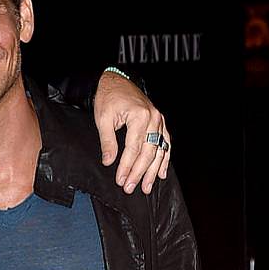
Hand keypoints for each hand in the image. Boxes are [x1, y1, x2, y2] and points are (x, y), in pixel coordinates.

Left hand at [94, 71, 170, 194]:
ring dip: (153, 171)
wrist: (117, 81)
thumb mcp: (103, 119)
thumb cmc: (108, 97)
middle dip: (139, 173)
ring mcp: (159, 120)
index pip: (134, 148)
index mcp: (140, 117)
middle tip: (130, 188)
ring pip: (159, 150)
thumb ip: (108, 141)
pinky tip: (161, 173)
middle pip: (148, 152)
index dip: (127, 166)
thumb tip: (109, 162)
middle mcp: (154, 119)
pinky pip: (165, 143)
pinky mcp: (159, 122)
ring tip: (147, 187)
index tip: (120, 180)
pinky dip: (164, 159)